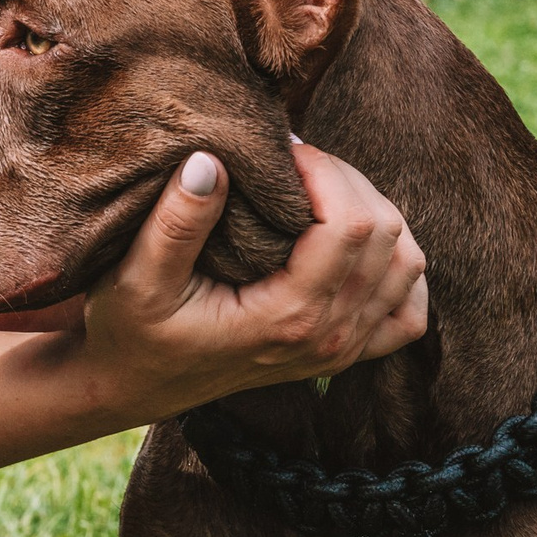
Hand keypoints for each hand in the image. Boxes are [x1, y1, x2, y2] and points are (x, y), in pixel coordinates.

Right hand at [74, 143, 427, 422]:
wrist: (132, 384)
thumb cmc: (129, 330)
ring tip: (316, 191)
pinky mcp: (344, 352)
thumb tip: (212, 159)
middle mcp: (328, 337)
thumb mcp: (136, 276)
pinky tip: (357, 244)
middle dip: (345, 181)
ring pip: (407, 263)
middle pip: (387, 235)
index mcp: (288, 317)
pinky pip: (407, 310)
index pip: (352, 225)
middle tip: (291, 162)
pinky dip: (396, 270)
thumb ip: (175, 221)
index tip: (278, 151)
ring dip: (372, 212)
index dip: (324, 172)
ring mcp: (342, 349)